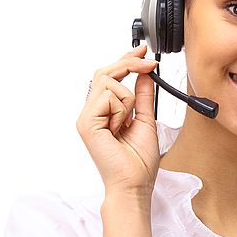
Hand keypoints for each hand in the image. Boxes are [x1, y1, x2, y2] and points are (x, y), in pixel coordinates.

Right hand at [76, 44, 160, 196]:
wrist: (134, 184)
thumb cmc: (138, 162)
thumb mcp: (146, 120)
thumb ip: (142, 96)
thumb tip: (145, 74)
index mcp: (103, 112)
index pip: (109, 77)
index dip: (125, 60)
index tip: (143, 51)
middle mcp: (91, 112)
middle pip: (105, 72)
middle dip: (130, 63)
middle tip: (150, 63)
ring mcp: (86, 117)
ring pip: (109, 82)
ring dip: (128, 99)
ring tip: (127, 124)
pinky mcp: (86, 122)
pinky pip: (108, 96)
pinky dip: (122, 109)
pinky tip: (120, 128)